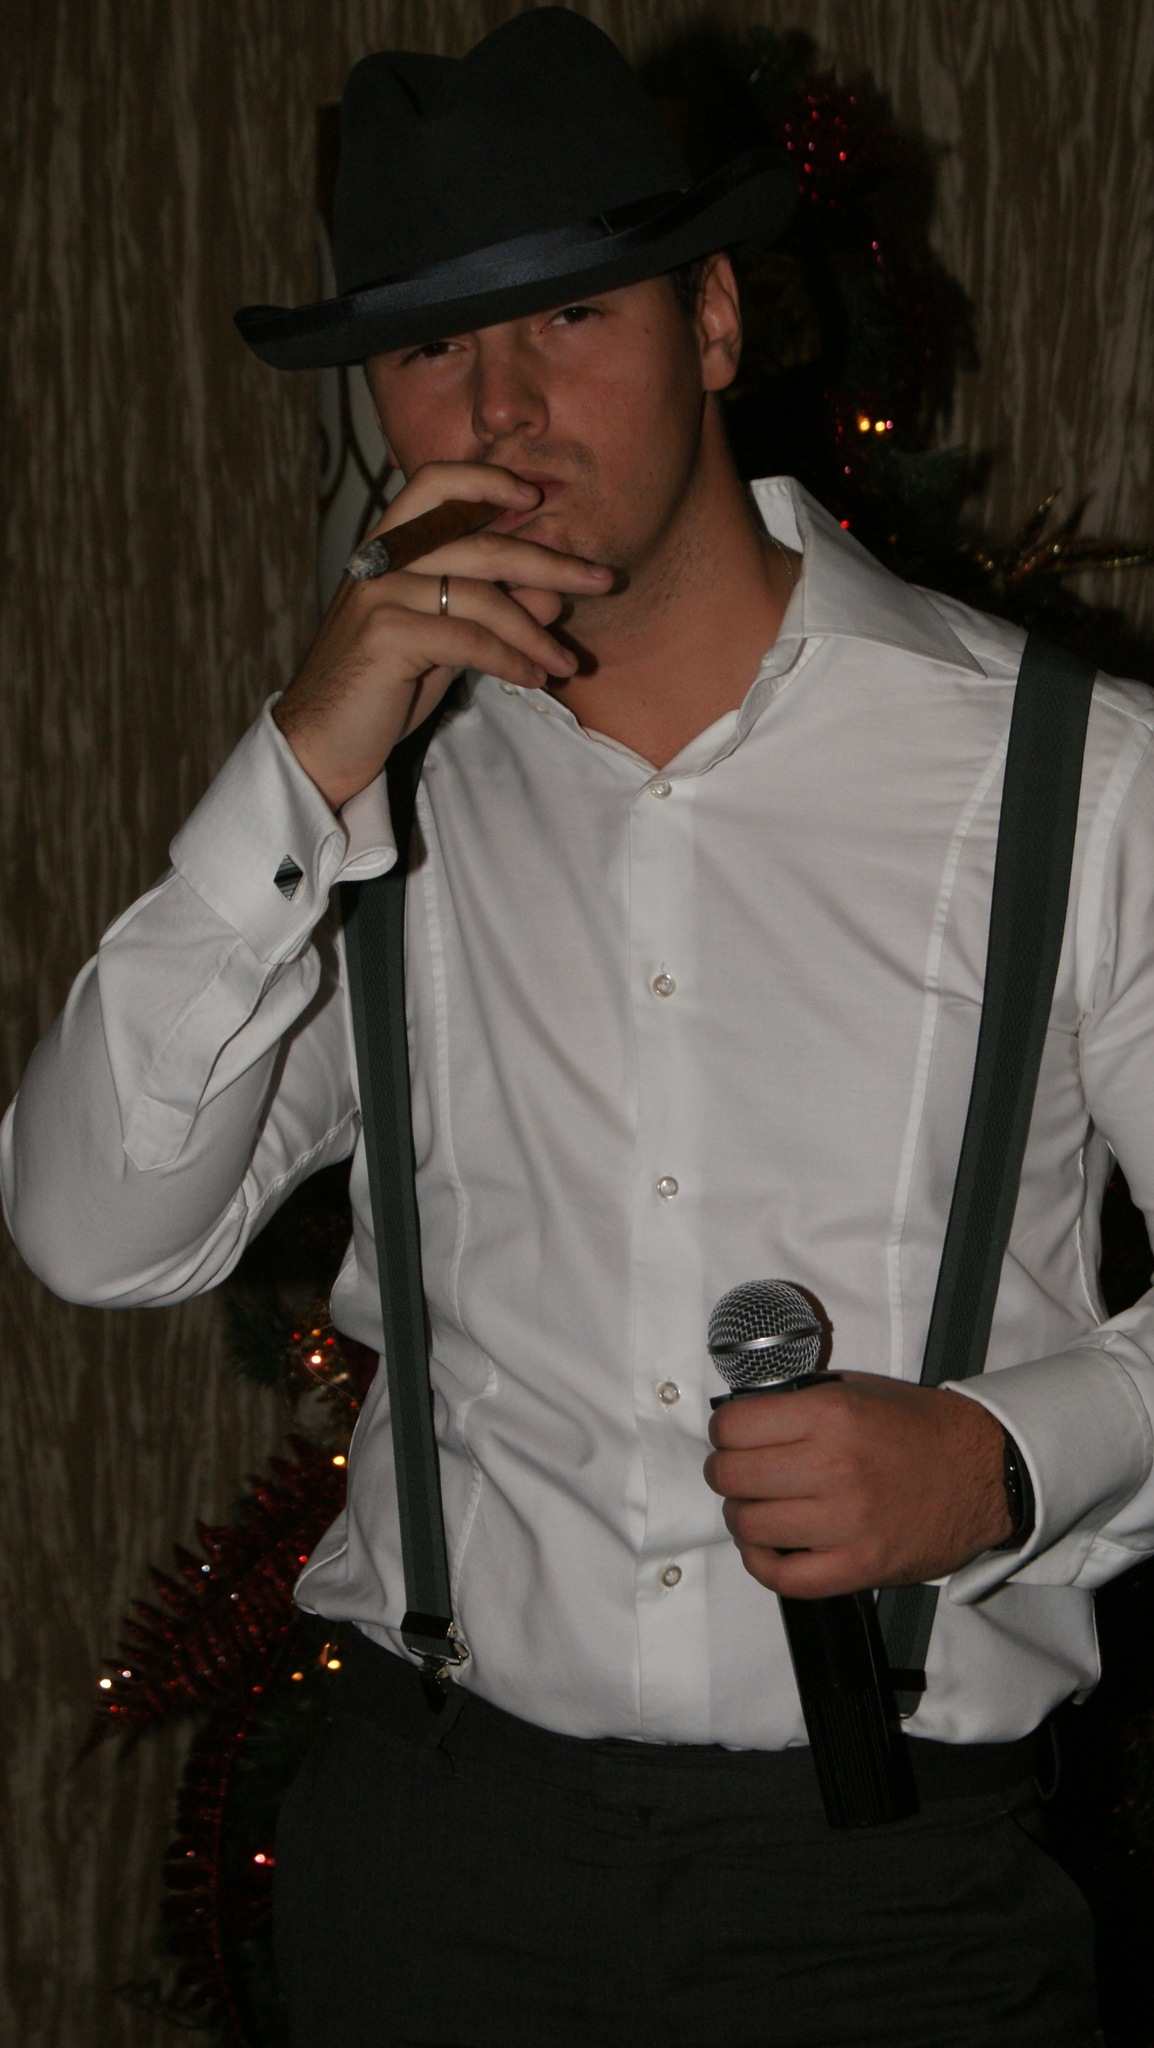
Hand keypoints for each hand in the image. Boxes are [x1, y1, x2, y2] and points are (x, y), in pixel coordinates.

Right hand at [274, 462, 613, 809]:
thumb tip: (555, 590)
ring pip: (483, 596)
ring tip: (569, 663)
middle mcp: (381, 560)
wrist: (322, 741)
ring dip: (538, 632)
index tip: (536, 497)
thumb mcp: (445, 640)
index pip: (435, 483)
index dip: (487, 481)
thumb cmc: (384, 687)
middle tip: (605, 580)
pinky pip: (470, 639)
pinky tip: (534, 678)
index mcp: (389, 547)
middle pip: (482, 543)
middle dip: (553, 563)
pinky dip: (512, 659)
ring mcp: (380, 594)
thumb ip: (489, 610)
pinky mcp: (385, 634)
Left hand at [704, 1374, 1011, 1597]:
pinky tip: (769, 1549)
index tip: (733, 1439)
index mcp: (832, 1414)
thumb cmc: (918, 1428)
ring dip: (742, 1519)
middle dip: (726, 1475)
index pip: (733, 1428)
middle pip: (732, 1477)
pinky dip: (762, 1565)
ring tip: (759, 1510)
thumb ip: (801, 1402)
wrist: (985, 1471)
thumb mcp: (859, 1390)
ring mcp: (847, 1521)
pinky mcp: (861, 1566)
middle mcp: (834, 1466)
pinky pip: (784, 1578)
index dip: (724, 1434)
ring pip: (750, 1526)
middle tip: (741, 1476)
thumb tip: (746, 1419)